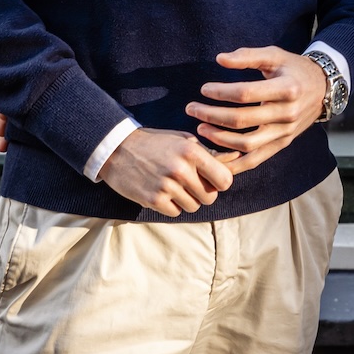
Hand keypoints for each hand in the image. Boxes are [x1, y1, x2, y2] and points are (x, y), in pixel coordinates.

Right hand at [96, 127, 234, 216]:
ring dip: (187, 200)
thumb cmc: (155, 143)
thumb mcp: (183, 140)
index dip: (221, 182)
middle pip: (210, 197)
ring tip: (175, 186)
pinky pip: (175, 212)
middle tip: (192, 184)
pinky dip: (172, 206)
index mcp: (192, 152)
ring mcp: (166, 186)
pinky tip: (163, 192)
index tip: (214, 180)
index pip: (224, 180)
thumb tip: (236, 159)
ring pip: (193, 206)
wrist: (117, 149)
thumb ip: (207, 152)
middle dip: (204, 193)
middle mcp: (181, 170)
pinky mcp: (153, 200)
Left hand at [186, 46, 330, 174]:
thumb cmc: (294, 69)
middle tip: (192, 109)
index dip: (221, 92)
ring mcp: (286, 132)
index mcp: (286, 88)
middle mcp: (287, 113)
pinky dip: (235, 163)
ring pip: (247, 144)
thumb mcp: (275, 55)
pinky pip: (256, 159)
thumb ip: (248, 56)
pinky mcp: (283, 143)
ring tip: (200, 130)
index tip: (204, 90)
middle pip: (242, 120)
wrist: (323, 88)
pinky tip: (216, 159)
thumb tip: (219, 59)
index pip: (246, 93)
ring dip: (219, 140)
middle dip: (212, 115)